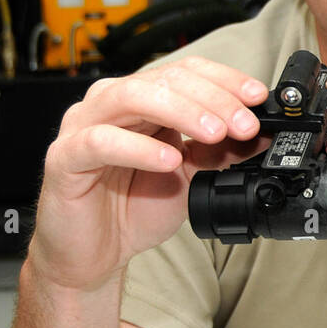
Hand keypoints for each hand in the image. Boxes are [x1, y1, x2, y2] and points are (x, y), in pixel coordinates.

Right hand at [30, 56, 271, 291]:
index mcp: (142, 100)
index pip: (185, 71)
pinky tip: (169, 160)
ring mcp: (84, 126)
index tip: (258, 98)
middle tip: (245, 124)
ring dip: (183, 112)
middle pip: (165, 80)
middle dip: (213, 99)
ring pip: (133, 97)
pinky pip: (101, 142)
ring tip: (216, 134)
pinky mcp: (64, 158)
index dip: (224, 80)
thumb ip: (220, 151)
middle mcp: (112, 104)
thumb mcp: (191, 176)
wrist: (95, 256)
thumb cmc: (133, 209)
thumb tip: (262, 133)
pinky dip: (139, 148)